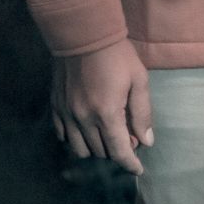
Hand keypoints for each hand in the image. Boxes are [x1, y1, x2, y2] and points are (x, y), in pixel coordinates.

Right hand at [52, 37, 153, 174]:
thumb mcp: (138, 79)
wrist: (84, 33)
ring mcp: (67, 115)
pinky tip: (86, 130)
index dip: (130, 164)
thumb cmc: (117, 55)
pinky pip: (64, 137)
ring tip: (107, 133)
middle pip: (101, 152)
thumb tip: (146, 141)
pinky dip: (76, 139)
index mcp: (107, 113)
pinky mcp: (56, 108)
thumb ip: (142, 112)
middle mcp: (84, 120)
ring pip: (81, 149)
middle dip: (117, 150)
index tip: (138, 169)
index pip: (119, 151)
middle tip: (128, 136)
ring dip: (97, 148)